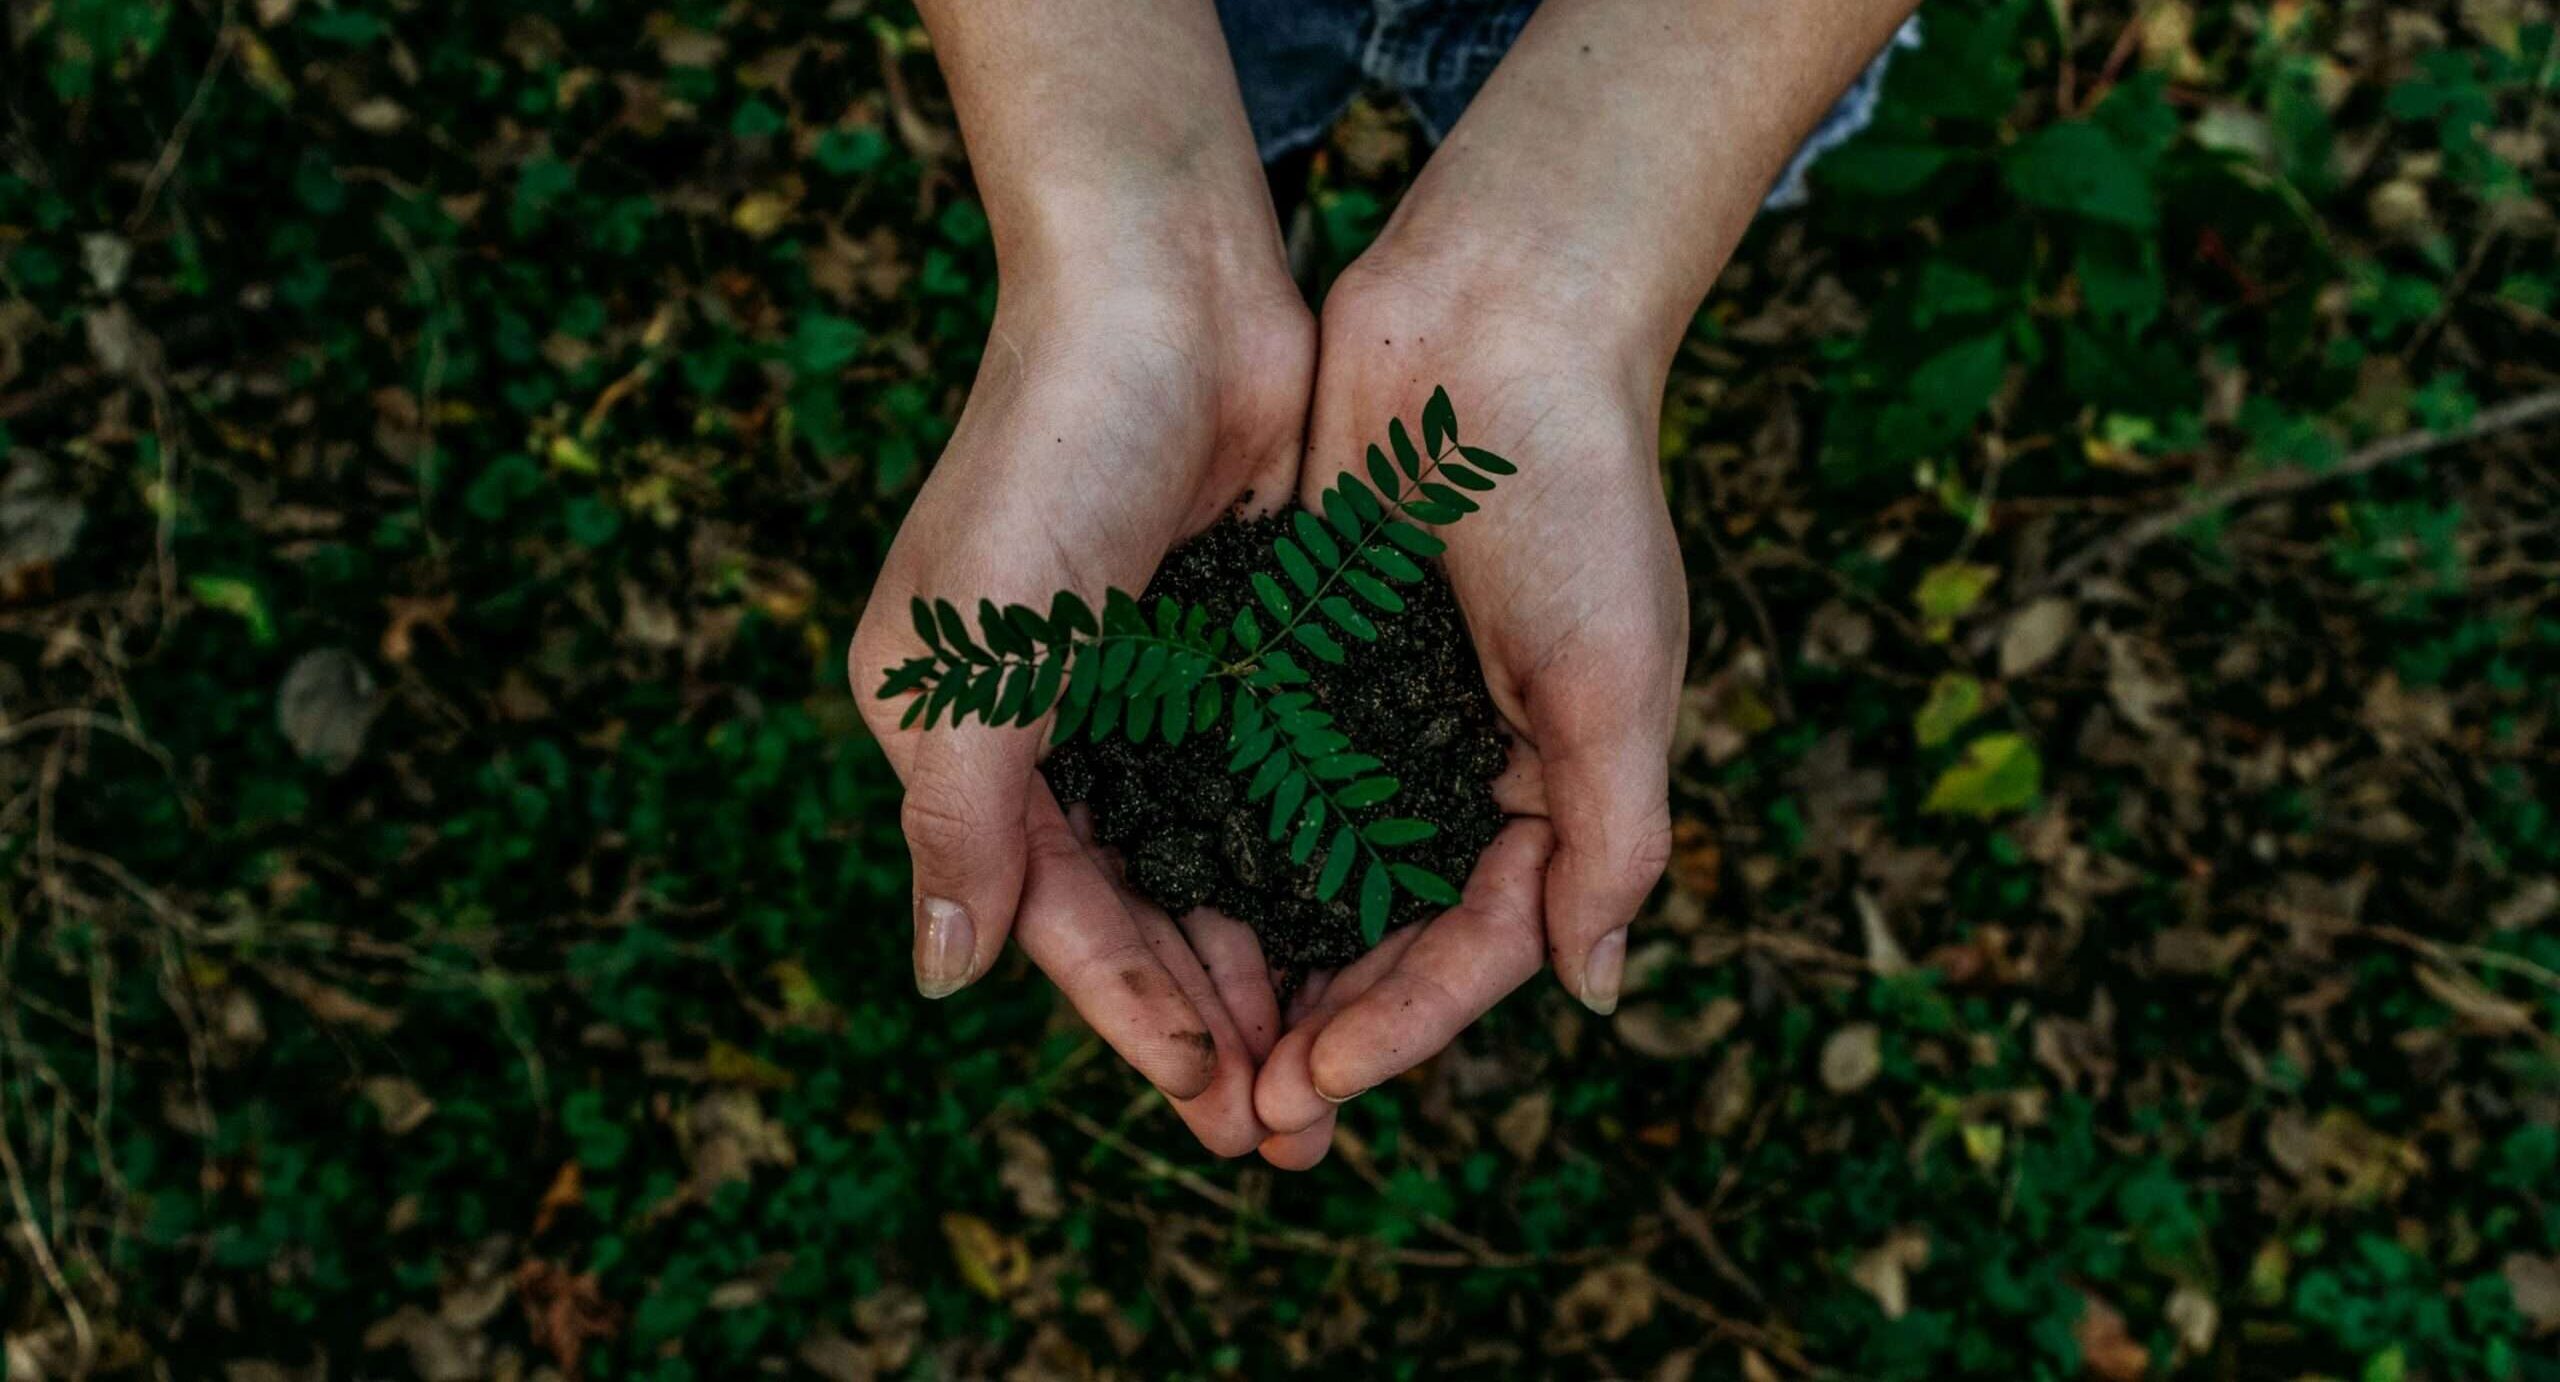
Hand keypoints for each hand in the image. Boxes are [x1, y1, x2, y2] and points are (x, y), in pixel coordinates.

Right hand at [849, 261, 1310, 1155]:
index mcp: (965, 738)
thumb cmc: (1051, 458)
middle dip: (1210, 1020)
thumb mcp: (979, 654)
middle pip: (1139, 911)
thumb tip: (942, 980)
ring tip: (1333, 1063)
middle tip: (1291, 1128)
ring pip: (1212, 865)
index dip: (1134, 1018)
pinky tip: (1363, 931)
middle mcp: (1052, 728)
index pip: (1056, 916)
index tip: (1216, 1109)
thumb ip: (961, 821)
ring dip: (1266, 962)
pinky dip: (1307, 862)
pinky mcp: (1234, 649)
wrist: (1166, 289)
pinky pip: (1271, 787)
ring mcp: (1148, 691)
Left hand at [1250, 245, 1685, 1166]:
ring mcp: (1372, 716)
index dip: (1398, 1027)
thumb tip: (1593, 992)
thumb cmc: (1577, 495)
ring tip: (1192, 1051)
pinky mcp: (1299, 656)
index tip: (1311, 1087)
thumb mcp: (1618, 678)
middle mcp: (1456, 767)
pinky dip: (1214, 847)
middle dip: (1320, 1030)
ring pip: (1306, 875)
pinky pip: (1251, 777)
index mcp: (1548, 788)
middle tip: (1242, 1118)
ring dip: (1256, 965)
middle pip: (1382, 935)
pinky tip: (1154, 906)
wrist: (1495, 320)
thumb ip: (1612, 837)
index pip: (1472, 947)